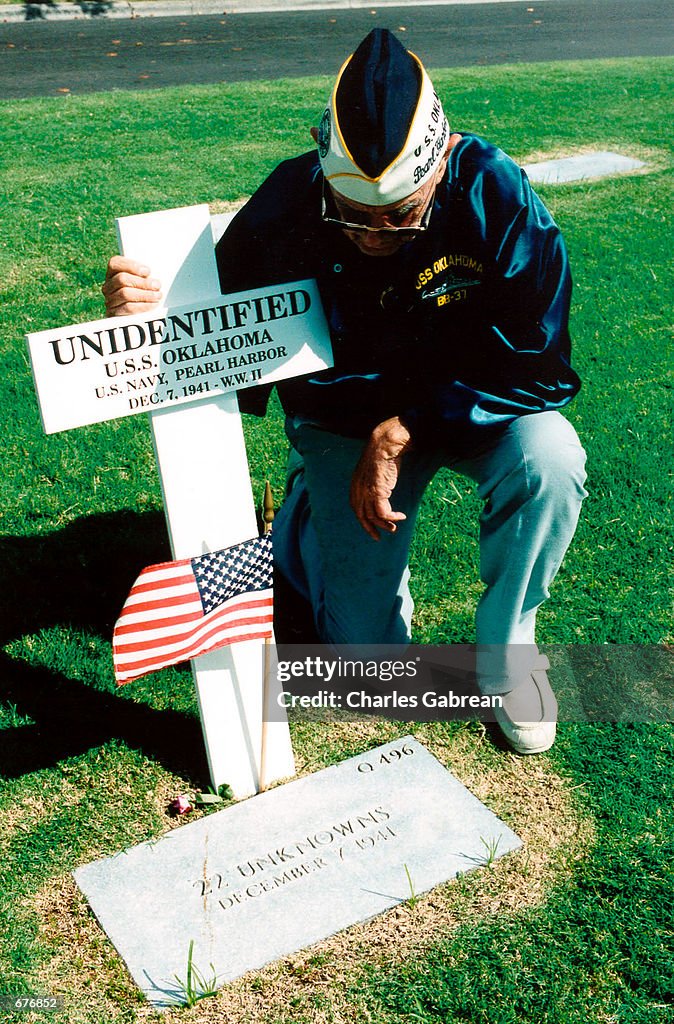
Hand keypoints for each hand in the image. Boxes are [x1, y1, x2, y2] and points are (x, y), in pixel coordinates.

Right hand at [101, 256, 162, 315]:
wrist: (140, 317)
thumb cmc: (145, 292)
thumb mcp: (144, 280)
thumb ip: (146, 274)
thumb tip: (153, 274)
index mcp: (113, 273)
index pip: (115, 263)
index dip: (131, 266)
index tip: (147, 271)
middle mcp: (108, 285)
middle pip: (122, 279)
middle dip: (142, 282)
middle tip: (157, 285)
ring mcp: (109, 300)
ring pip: (125, 294)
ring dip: (145, 294)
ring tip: (158, 295)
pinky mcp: (113, 314)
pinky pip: (128, 308)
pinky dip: (143, 306)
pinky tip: (153, 304)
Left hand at [350, 417, 411, 540]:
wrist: (384, 444)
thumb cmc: (383, 454)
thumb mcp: (375, 471)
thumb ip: (374, 481)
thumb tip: (382, 489)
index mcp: (355, 485)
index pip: (356, 508)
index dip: (363, 520)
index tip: (372, 527)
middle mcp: (358, 490)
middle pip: (361, 516)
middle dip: (370, 528)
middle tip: (379, 537)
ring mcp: (367, 492)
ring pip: (373, 517)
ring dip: (385, 525)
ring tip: (394, 528)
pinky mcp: (377, 493)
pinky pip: (383, 513)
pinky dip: (392, 518)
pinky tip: (401, 517)